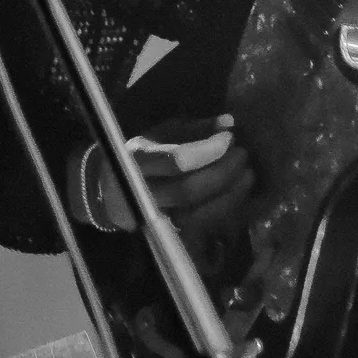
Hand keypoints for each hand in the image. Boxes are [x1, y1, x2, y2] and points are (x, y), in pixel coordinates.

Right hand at [69, 116, 254, 246]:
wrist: (110, 191)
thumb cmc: (142, 154)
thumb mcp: (160, 133)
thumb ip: (194, 128)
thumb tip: (229, 122)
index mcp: (137, 161)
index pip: (177, 160)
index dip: (209, 150)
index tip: (230, 138)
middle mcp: (143, 193)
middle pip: (189, 190)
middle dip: (223, 173)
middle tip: (243, 156)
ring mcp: (154, 218)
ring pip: (197, 215)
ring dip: (229, 195)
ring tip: (247, 174)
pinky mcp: (166, 234)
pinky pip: (200, 228)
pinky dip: (223, 211)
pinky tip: (238, 193)